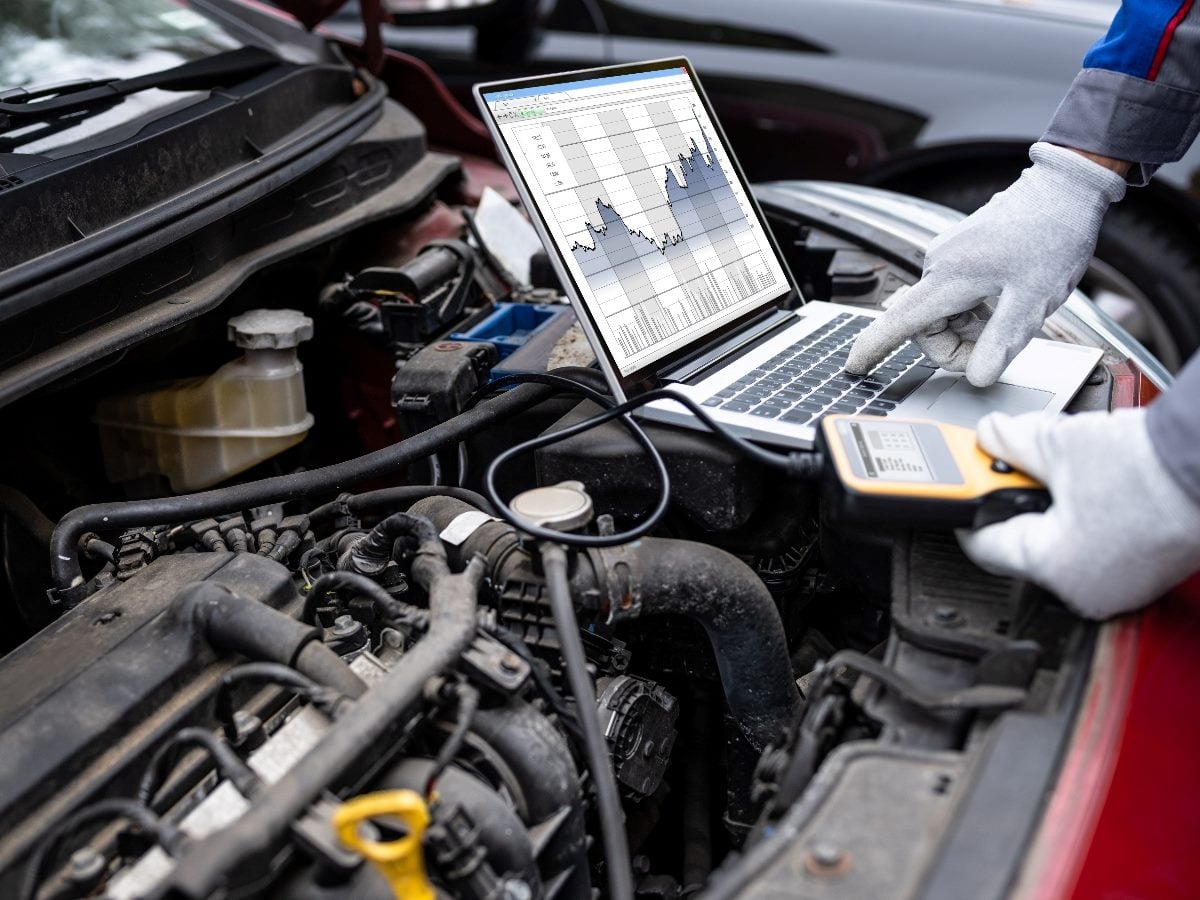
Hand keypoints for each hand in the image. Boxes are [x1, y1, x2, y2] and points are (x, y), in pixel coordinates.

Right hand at [846, 142, 1125, 385]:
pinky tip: (1003, 299)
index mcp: (949, 278)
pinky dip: (974, 310)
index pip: (898, 322)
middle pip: (925, 326)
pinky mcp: (958, 253)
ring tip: (1009, 314)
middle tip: (998, 347)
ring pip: (942, 314)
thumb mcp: (1032, 299)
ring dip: (969, 328)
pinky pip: (954, 296)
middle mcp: (938, 266)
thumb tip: (978, 376)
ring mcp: (946, 257)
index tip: (853, 366)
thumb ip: (1000, 341)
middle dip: (956, 347)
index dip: (873, 347)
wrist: (1064, 189)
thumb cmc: (1052, 236)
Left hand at [958, 408, 1199, 619]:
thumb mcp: (1060, 445)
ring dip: (1053, 507)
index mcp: (1054, 569)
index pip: (983, 544)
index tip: (963, 489)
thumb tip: (990, 435)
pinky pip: (1096, 545)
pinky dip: (1087, 517)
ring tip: (1065, 472)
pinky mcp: (1144, 572)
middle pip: (1022, 542)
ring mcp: (1119, 586)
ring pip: (1061, 543)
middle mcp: (1085, 590)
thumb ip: (1012, 442)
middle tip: (1015, 467)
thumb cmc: (1153, 469)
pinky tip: (1097, 487)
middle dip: (1015, 499)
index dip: (968, 507)